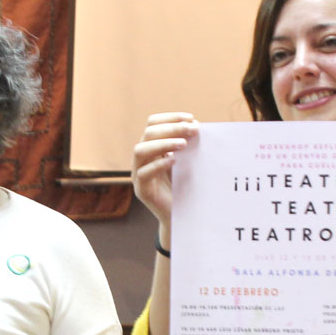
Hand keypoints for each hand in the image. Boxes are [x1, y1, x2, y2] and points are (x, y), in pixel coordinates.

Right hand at [132, 113, 198, 234]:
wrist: (182, 217)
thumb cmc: (185, 187)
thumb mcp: (187, 162)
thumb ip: (188, 146)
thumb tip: (197, 125)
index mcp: (152, 148)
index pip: (153, 124)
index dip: (170, 117)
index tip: (191, 118)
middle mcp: (142, 159)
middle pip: (148, 134)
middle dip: (172, 128)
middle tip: (193, 130)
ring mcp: (138, 174)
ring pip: (140, 150)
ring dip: (163, 143)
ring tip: (184, 144)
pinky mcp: (141, 190)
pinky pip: (144, 173)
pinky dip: (159, 164)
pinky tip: (175, 161)